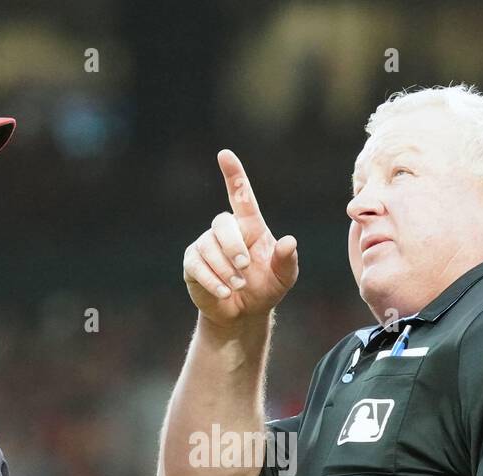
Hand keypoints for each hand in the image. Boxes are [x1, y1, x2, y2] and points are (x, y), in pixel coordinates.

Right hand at [182, 149, 298, 326]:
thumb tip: (290, 241)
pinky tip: (224, 292)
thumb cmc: (266, 288)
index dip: (233, 174)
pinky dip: (212, 279)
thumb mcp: (284, 277)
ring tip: (237, 285)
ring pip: (208, 246)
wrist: (243, 314)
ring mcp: (206, 245)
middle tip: (245, 268)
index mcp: (250, 226)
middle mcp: (226, 230)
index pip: (241, 194)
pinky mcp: (192, 263)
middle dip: (233, 246)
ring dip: (225, 268)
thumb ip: (287, 260)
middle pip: (223, 223)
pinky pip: (197, 265)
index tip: (225, 154)